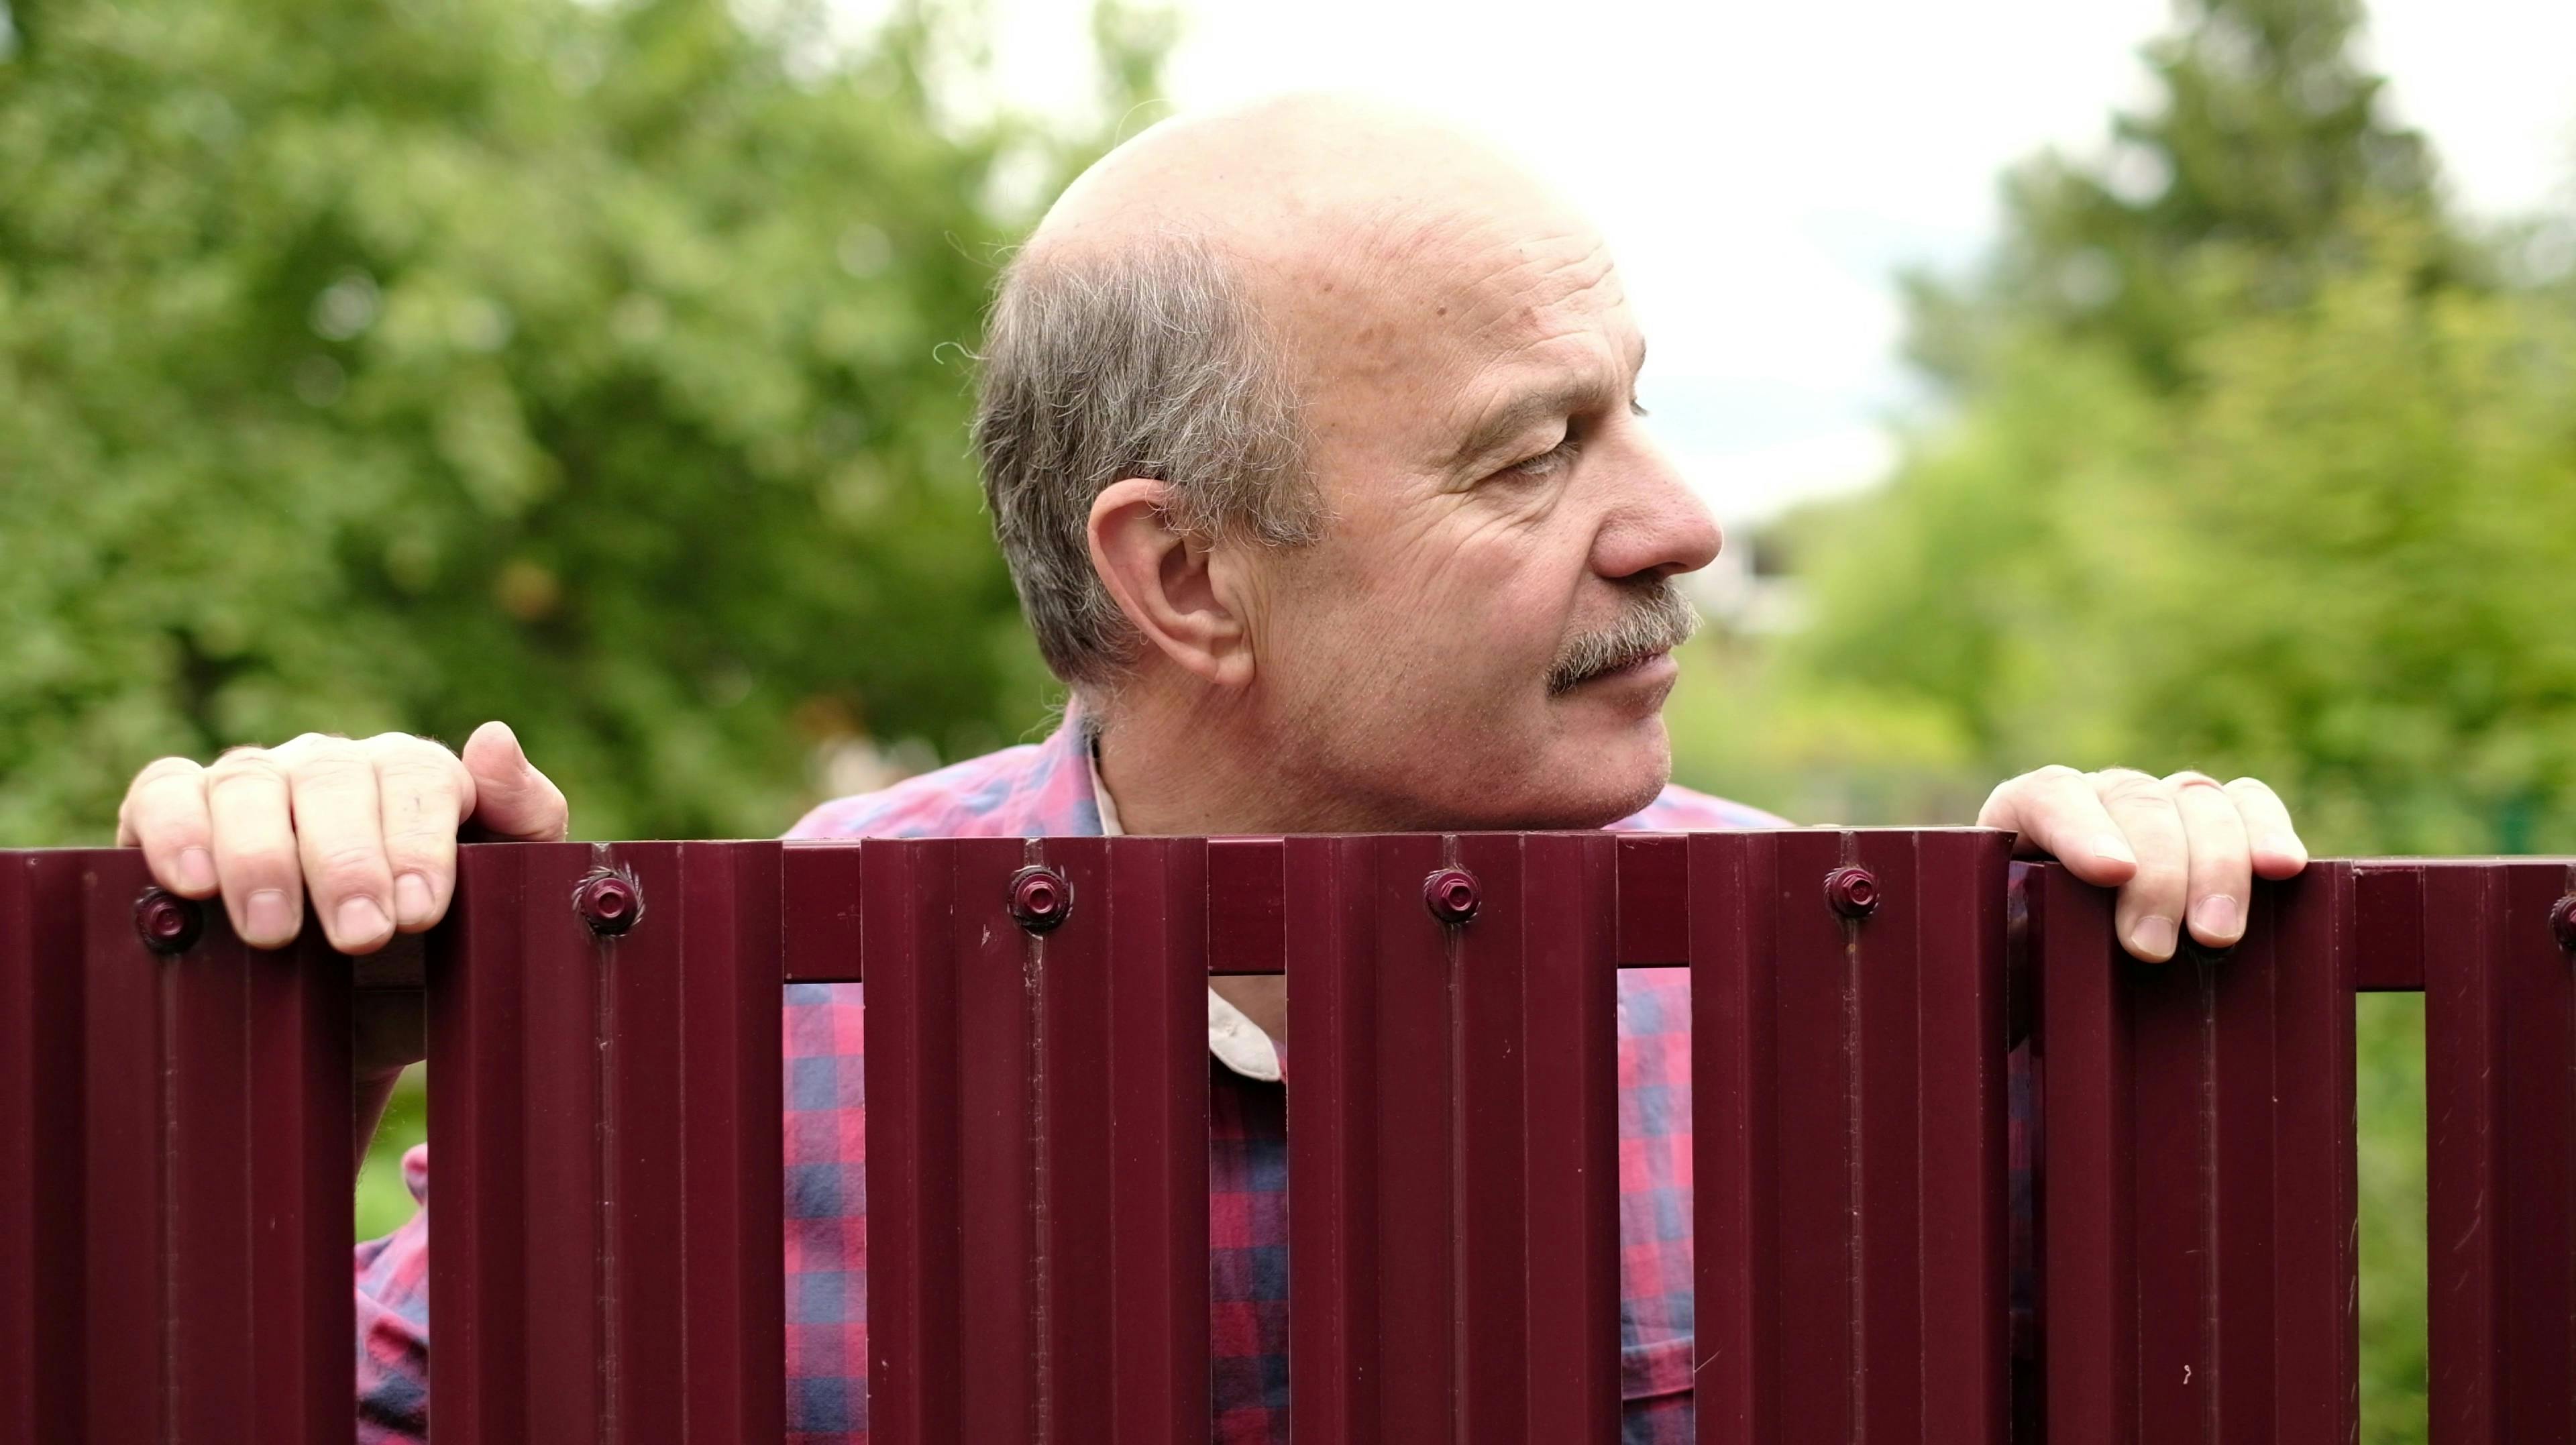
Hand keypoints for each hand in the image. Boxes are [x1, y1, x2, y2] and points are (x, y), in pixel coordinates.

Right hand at [117, 723, 568, 954]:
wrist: (353, 1022)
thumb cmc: (437, 951)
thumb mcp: (501, 898)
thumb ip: (523, 818)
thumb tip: (493, 735)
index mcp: (413, 777)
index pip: (418, 775)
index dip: (418, 839)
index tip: (422, 911)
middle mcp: (333, 767)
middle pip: (334, 778)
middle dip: (348, 860)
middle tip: (362, 936)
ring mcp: (255, 782)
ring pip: (251, 781)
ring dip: (261, 856)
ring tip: (275, 933)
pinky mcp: (177, 809)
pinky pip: (164, 792)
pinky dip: (175, 829)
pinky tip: (192, 884)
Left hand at [1977, 766, 2307, 961]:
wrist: (2060, 992)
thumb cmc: (2019, 978)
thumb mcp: (1990, 963)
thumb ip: (1984, 946)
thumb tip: (1962, 948)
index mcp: (2026, 818)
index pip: (2049, 795)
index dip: (2081, 828)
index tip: (2109, 874)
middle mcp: (2097, 800)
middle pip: (2135, 801)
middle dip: (2156, 873)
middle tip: (2154, 948)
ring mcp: (2160, 808)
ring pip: (2196, 800)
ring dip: (2216, 864)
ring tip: (2217, 934)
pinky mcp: (2215, 829)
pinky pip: (2248, 805)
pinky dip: (2268, 830)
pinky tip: (2284, 868)